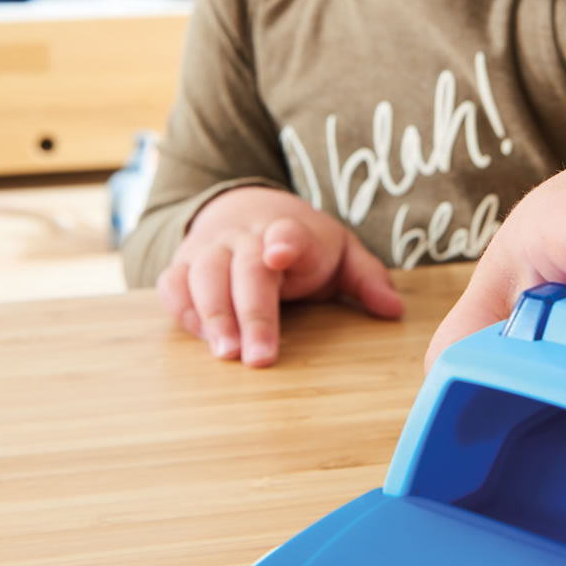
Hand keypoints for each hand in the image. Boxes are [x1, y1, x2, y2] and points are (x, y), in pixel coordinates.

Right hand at [156, 185, 403, 366]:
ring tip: (226, 354)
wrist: (244, 207)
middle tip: (259, 357)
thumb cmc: (300, 244)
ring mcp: (211, 249)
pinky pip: (173, 285)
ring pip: (202, 274)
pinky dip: (183, 310)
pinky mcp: (183, 265)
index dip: (284, 242)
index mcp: (291, 230)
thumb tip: (393, 310)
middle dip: (251, 312)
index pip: (288, 231)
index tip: (279, 254)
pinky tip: (202, 339)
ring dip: (212, 315)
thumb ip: (367, 278)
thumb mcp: (340, 252)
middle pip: (243, 266)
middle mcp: (246, 236)